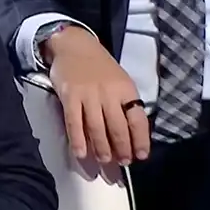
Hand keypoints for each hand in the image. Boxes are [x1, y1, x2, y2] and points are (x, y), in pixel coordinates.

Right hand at [46, 26, 150, 164]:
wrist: (74, 46)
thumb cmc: (99, 67)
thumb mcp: (119, 81)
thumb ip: (124, 104)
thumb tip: (130, 134)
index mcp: (126, 89)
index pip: (138, 119)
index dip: (141, 140)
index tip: (140, 156)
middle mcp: (109, 93)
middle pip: (117, 128)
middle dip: (121, 149)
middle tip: (122, 163)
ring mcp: (88, 95)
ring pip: (96, 128)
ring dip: (102, 149)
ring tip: (104, 161)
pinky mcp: (69, 96)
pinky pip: (74, 123)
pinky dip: (78, 140)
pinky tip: (81, 154)